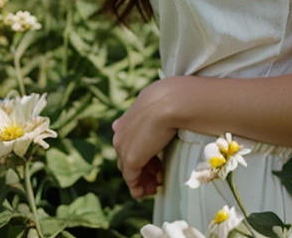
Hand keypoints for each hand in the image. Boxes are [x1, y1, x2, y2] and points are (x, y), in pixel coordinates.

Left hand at [112, 78, 177, 198]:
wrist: (170, 101)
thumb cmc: (171, 99)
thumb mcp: (158, 103)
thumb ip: (152, 110)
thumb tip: (156, 110)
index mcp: (126, 120)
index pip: (129, 144)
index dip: (143, 155)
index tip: (157, 163)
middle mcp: (120, 133)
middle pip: (126, 159)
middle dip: (142, 170)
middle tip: (157, 178)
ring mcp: (123, 147)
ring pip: (128, 170)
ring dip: (142, 181)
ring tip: (156, 187)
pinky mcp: (130, 159)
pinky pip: (131, 180)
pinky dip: (140, 187)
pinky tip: (151, 191)